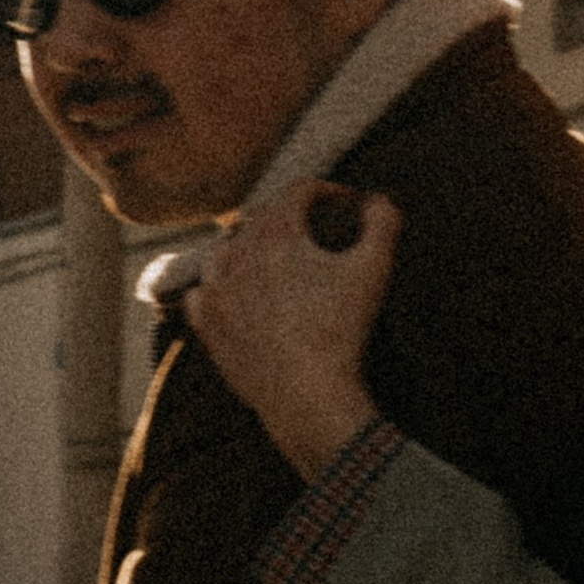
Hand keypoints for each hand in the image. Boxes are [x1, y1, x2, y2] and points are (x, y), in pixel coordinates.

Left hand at [186, 179, 401, 477]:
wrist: (306, 394)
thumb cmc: (341, 329)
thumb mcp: (373, 269)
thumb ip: (382, 223)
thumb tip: (378, 199)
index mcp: (278, 234)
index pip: (299, 191)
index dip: (326, 189)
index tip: (345, 202)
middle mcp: (239, 253)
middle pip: (262, 217)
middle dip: (291, 216)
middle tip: (316, 229)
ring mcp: (217, 290)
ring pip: (224, 249)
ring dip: (247, 244)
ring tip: (269, 256)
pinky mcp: (208, 326)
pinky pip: (201, 293)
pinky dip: (216, 286)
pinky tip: (231, 291)